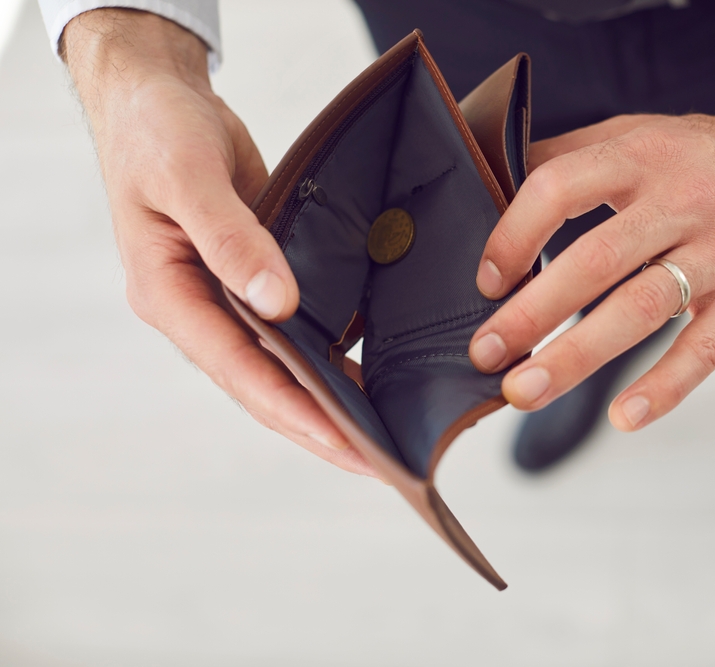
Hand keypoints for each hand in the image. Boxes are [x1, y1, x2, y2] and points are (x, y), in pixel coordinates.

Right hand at [63, 9, 376, 476]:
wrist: (157, 99)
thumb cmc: (159, 131)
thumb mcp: (188, 177)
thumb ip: (230, 239)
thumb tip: (276, 303)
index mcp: (170, 295)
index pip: (238, 370)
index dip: (294, 411)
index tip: (347, 443)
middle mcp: (198, 307)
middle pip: (263, 384)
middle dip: (318, 426)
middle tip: (379, 460)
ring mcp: (225, 296)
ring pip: (280, 364)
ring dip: (326, 399)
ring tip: (380, 431)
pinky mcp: (252, 278)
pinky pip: (290, 328)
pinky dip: (326, 352)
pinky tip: (367, 368)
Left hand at [469, 74, 714, 430]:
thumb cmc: (712, 158)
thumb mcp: (642, 135)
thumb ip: (572, 157)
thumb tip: (491, 183)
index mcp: (641, 156)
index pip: (561, 188)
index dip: (513, 234)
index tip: (486, 279)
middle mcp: (681, 201)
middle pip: (596, 258)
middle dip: (532, 311)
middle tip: (485, 352)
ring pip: (641, 307)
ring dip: (577, 355)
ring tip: (525, 391)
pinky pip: (704, 348)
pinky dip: (665, 386)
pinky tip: (624, 417)